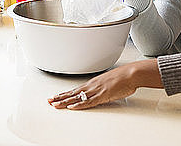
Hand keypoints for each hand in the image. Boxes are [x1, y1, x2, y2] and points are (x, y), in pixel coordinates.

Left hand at [47, 60, 161, 109]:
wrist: (131, 74)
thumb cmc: (123, 77)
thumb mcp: (108, 83)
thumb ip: (101, 88)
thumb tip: (99, 93)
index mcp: (92, 83)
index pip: (75, 90)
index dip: (64, 94)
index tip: (56, 97)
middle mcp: (92, 86)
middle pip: (72, 94)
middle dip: (60, 98)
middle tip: (49, 101)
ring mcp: (96, 91)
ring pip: (77, 98)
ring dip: (65, 102)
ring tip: (55, 105)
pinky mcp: (102, 95)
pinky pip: (88, 102)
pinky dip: (79, 105)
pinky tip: (72, 107)